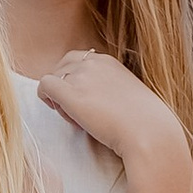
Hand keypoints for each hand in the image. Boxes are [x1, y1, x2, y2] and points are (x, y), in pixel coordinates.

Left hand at [32, 48, 184, 170]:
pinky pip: (45, 86)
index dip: (75, 78)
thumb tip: (99, 101)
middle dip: (64, 85)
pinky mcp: (70, 93)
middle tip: (75, 109)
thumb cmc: (143, 122)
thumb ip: (110, 88)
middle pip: (62, 66)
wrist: (147, 132)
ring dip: (59, 97)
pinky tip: (60, 112)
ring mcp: (81, 76)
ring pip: (54, 78)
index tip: (84, 97)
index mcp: (108, 61)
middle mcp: (92, 63)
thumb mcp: (128, 94)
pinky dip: (46, 98)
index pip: (79, 60)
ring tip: (76, 118)